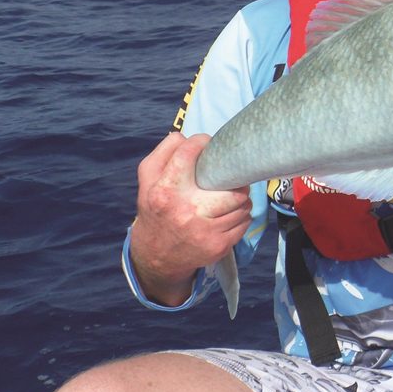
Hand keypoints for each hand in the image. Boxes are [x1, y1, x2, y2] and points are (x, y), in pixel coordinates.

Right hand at [129, 132, 251, 305]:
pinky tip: (229, 214)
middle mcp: (185, 210)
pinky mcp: (218, 246)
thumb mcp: (148, 179)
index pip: (188, 154)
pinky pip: (244, 222)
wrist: (156, 254)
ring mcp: (204, 231)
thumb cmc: (156, 208)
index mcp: (165, 191)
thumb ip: (165, 152)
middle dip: (234, 178)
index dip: (201, 142)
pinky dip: (241, 216)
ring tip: (230, 196)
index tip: (207, 144)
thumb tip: (188, 136)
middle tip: (230, 177)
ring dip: (241, 198)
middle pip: (230, 183)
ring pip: (242, 204)